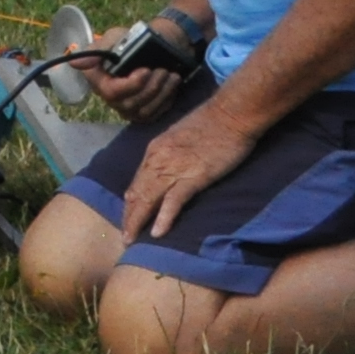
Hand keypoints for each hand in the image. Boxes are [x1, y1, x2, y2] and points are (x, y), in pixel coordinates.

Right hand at [87, 30, 187, 119]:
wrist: (150, 49)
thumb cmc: (129, 41)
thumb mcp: (114, 38)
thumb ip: (97, 49)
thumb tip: (75, 64)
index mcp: (98, 80)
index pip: (112, 92)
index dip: (131, 85)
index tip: (146, 70)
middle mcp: (110, 99)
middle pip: (131, 104)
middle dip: (151, 88)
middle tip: (164, 70)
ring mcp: (127, 109)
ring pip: (145, 111)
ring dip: (162, 93)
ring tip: (171, 76)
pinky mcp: (142, 114)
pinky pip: (156, 114)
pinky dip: (167, 100)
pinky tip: (172, 85)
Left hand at [117, 102, 256, 240]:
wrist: (230, 114)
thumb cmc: (210, 125)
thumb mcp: (179, 139)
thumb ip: (168, 155)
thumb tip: (162, 173)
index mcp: (154, 151)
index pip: (136, 182)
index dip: (130, 203)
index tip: (126, 219)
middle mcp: (157, 160)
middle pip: (137, 194)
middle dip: (129, 217)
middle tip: (124, 238)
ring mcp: (174, 169)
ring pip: (149, 199)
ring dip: (138, 221)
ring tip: (131, 240)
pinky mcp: (193, 177)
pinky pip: (174, 201)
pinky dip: (164, 218)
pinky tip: (157, 233)